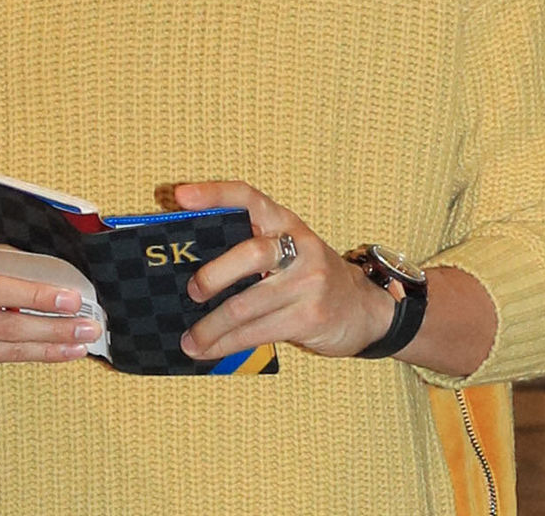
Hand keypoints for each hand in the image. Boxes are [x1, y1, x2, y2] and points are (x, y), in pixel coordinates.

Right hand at [0, 237, 101, 372]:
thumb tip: (39, 263)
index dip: (30, 292)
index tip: (68, 292)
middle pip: (3, 321)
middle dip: (49, 321)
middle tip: (86, 319)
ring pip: (9, 344)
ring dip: (52, 341)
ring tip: (84, 336)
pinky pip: (7, 357)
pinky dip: (40, 353)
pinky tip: (66, 351)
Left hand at [174, 183, 392, 361]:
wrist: (364, 309)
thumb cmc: (308, 276)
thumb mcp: (287, 249)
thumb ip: (249, 245)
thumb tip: (189, 261)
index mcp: (285, 221)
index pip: (248, 198)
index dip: (214, 194)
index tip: (181, 196)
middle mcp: (299, 246)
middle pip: (250, 253)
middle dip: (214, 275)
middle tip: (190, 292)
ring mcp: (308, 283)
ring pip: (247, 304)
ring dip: (211, 326)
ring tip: (189, 339)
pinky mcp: (309, 317)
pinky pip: (258, 331)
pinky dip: (227, 344)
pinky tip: (208, 350)